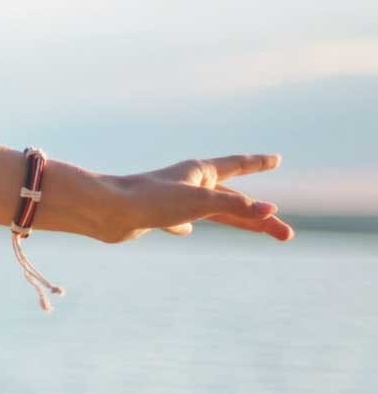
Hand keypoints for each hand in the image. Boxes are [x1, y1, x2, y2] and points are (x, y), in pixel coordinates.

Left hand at [99, 153, 293, 242]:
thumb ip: (235, 206)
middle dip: (260, 216)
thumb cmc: (152, 201)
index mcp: (198, 172)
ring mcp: (172, 200)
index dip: (257, 162)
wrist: (107, 212)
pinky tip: (184, 229)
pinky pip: (179, 220)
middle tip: (287, 235)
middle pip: (233, 199)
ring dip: (238, 222)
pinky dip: (187, 225)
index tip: (275, 158)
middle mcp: (187, 183)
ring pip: (212, 212)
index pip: (236, 165)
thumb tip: (270, 211)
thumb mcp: (200, 202)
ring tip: (262, 231)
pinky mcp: (155, 216)